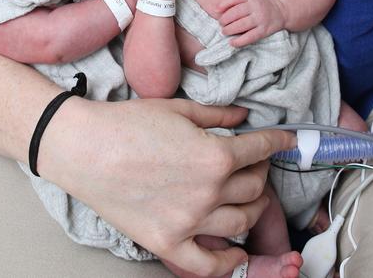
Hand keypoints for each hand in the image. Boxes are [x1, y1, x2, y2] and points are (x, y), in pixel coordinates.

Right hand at [42, 98, 295, 275]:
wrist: (85, 148)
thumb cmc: (128, 123)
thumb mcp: (178, 109)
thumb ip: (218, 115)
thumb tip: (245, 118)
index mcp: (214, 155)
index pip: (260, 149)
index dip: (278, 141)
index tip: (287, 139)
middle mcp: (209, 193)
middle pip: (254, 187)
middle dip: (262, 171)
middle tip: (256, 163)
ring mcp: (189, 222)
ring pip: (241, 223)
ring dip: (253, 208)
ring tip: (249, 198)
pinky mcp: (168, 243)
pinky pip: (209, 265)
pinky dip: (230, 262)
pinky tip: (237, 252)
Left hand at [216, 0, 286, 46]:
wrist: (281, 10)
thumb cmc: (260, 4)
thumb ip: (235, 1)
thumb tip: (217, 10)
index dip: (224, 4)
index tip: (216, 10)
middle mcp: (256, 6)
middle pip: (236, 13)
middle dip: (225, 20)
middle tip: (221, 24)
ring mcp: (260, 19)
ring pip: (241, 25)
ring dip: (229, 30)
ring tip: (224, 31)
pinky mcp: (264, 30)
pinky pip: (250, 37)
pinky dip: (239, 41)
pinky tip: (232, 42)